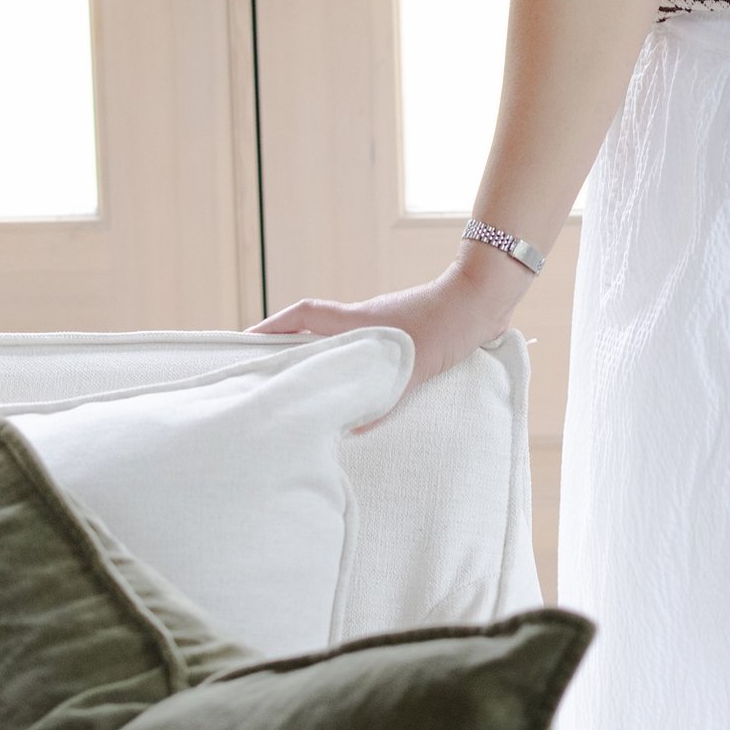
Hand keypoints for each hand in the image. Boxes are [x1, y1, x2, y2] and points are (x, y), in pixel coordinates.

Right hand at [252, 248, 532, 399]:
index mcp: (357, 321)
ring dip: (328, 360)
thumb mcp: (414, 368)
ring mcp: (385, 325)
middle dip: (291, 349)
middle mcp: (365, 320)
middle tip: (274, 376)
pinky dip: (361, 369)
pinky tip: (367, 393)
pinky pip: (372, 353)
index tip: (246, 341)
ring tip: (317, 391)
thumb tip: (351, 429)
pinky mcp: (407, 334)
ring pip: (345, 343)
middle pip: (315, 331)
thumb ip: (383, 399)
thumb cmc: (447, 326)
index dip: (271, 327)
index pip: (302, 316)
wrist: (483, 300)